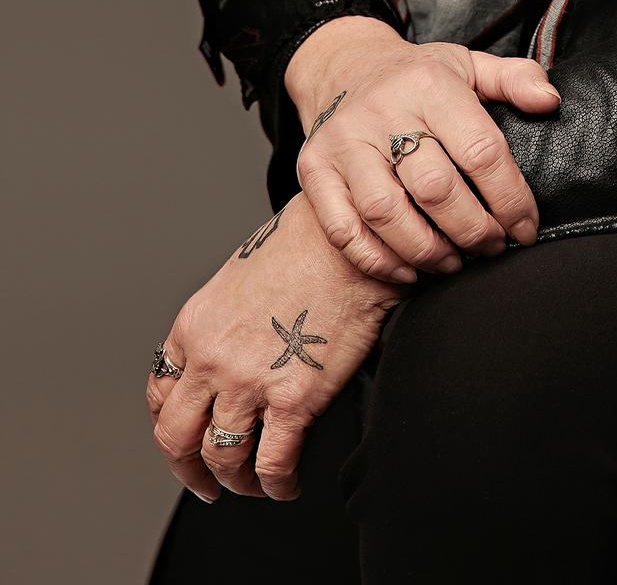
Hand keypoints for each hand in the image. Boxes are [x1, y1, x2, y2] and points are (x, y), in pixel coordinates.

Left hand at [145, 189, 409, 503]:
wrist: (347, 239)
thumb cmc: (304, 247)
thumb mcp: (238, 278)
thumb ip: (222, 322)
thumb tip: (232, 353)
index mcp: (194, 327)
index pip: (159, 393)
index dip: (170, 424)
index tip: (185, 437)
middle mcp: (212, 359)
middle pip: (176, 437)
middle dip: (188, 470)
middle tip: (205, 483)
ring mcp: (249, 382)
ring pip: (222, 457)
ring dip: (236, 481)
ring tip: (254, 484)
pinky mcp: (294, 400)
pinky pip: (273, 463)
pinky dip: (276, 485)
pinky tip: (287, 485)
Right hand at [285, 17, 562, 281]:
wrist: (344, 67)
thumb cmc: (418, 77)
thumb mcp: (469, 64)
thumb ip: (515, 79)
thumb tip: (550, 101)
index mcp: (429, 84)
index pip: (480, 150)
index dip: (510, 198)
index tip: (527, 227)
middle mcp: (382, 110)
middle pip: (436, 188)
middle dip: (474, 230)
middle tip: (493, 247)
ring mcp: (343, 142)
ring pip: (387, 214)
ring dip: (428, 250)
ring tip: (455, 262)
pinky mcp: (313, 169)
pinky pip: (343, 229)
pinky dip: (379, 259)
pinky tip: (410, 269)